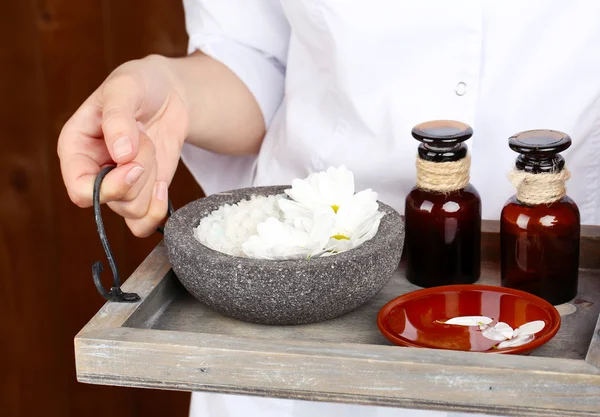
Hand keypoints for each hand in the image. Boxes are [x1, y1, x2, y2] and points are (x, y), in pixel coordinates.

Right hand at [58, 55, 189, 236]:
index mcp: (74, 150)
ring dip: (152, 179)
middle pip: (114, 202)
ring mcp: (118, 187)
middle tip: (144, 139)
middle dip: (140, 173)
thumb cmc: (139, 86)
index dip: (110, 185)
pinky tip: (162, 183)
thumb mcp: (125, 88)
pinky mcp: (141, 194)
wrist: (168, 94)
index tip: (133, 164)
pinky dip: (159, 209)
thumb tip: (121, 155)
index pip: (80, 189)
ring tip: (150, 147)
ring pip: (134, 211)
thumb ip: (118, 118)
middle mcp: (92, 174)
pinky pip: (145, 224)